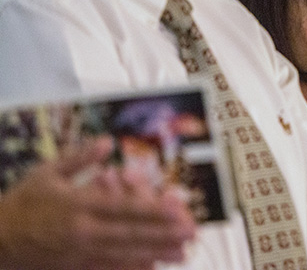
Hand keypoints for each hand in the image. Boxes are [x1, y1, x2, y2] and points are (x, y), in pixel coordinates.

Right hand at [0, 136, 195, 269]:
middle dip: (164, 234)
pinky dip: (131, 268)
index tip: (178, 208)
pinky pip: (108, 269)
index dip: (153, 209)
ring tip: (182, 253)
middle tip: (191, 232)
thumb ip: (80, 157)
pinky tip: (150, 267)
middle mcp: (83, 230)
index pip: (124, 207)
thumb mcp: (47, 172)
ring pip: (124, 254)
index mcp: (79, 204)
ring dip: (155, 253)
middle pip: (131, 233)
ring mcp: (80, 252)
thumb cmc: (23, 202)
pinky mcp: (75, 267)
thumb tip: (108, 141)